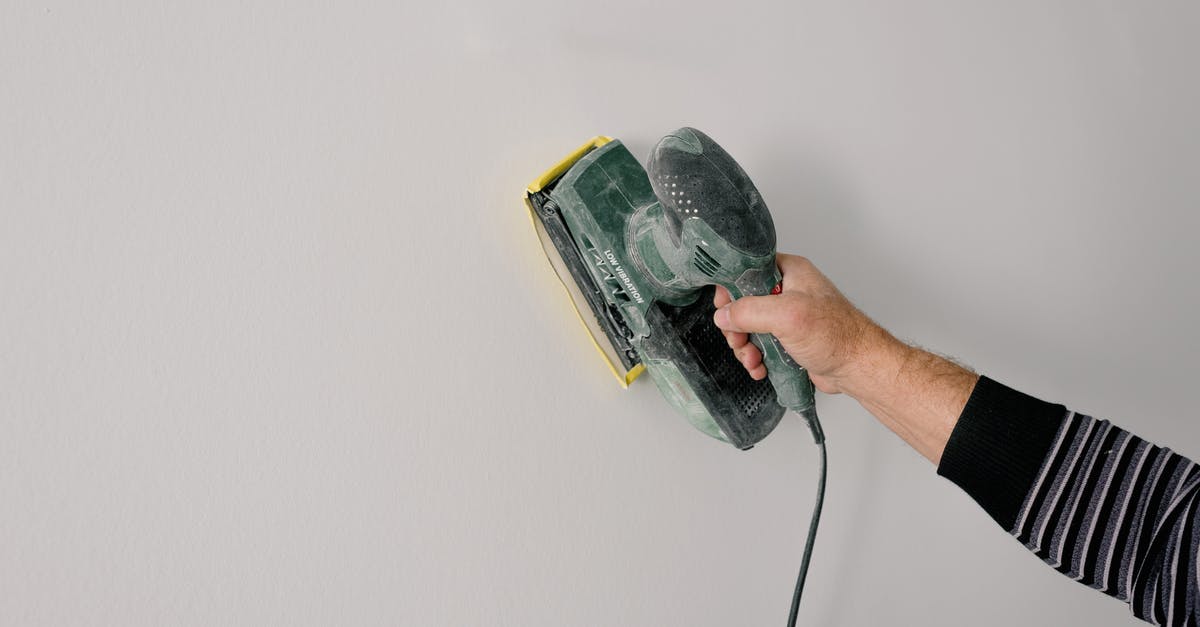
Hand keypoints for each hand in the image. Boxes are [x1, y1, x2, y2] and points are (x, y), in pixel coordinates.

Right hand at [712, 253, 897, 395]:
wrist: (858, 367)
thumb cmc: (838, 335)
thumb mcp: (788, 315)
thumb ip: (750, 311)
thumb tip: (724, 315)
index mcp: (790, 272)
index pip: (748, 270)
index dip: (732, 289)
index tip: (725, 307)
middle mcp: (788, 291)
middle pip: (744, 302)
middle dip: (736, 326)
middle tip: (739, 339)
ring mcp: (788, 316)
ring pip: (749, 327)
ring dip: (745, 346)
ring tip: (753, 359)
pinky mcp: (789, 339)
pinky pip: (761, 344)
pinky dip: (756, 358)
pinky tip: (761, 367)